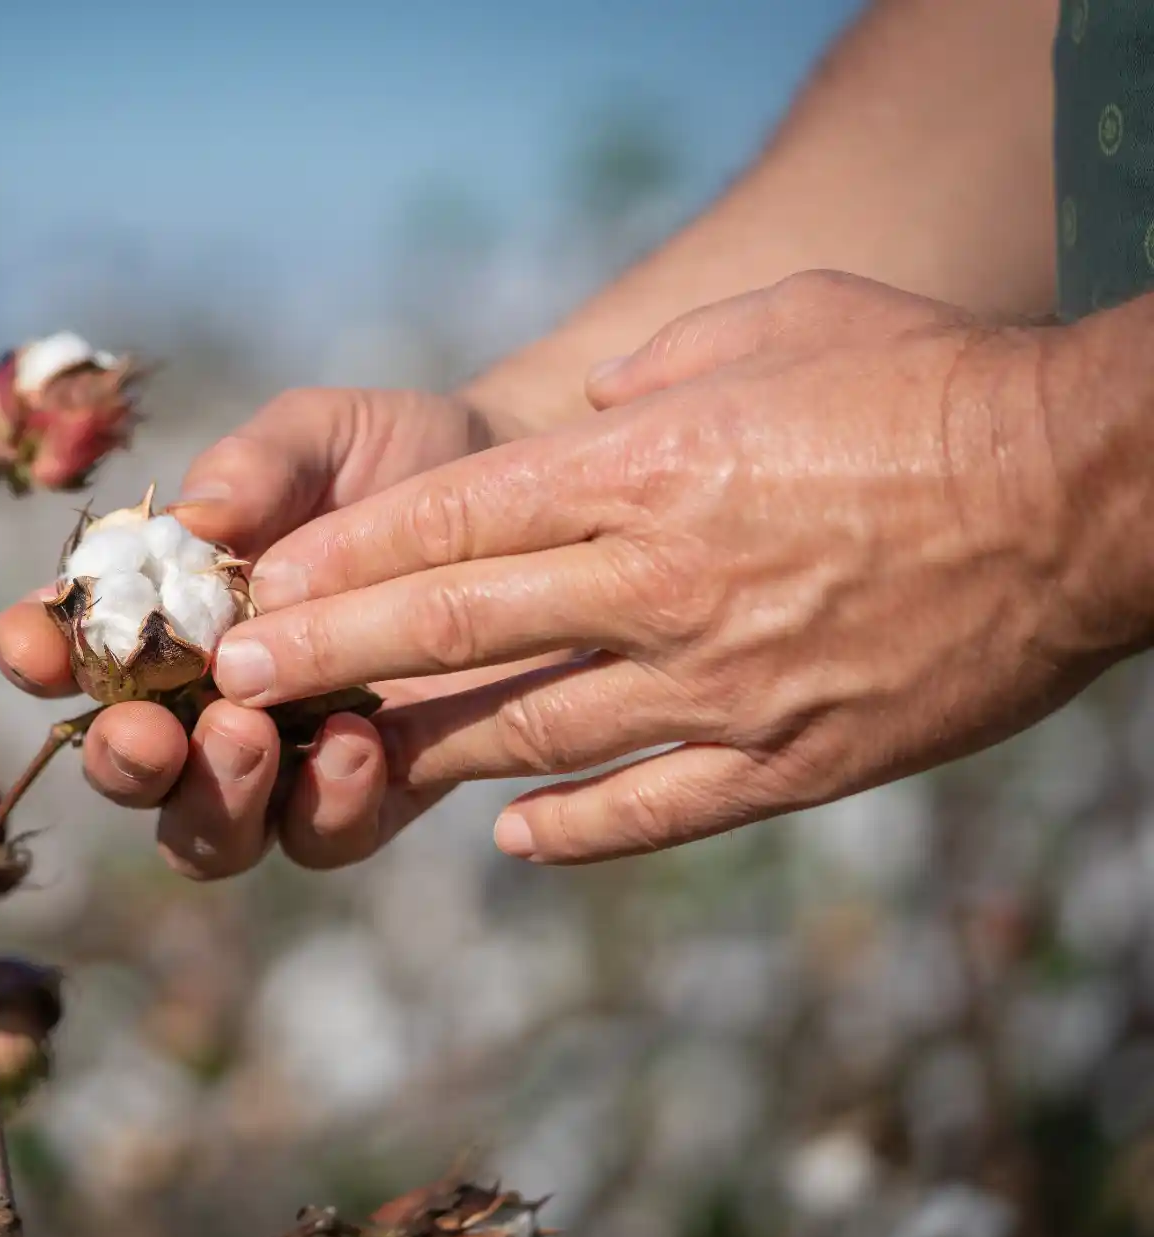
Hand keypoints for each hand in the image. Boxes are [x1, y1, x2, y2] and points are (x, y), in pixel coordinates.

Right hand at [0, 387, 537, 878]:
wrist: (525, 490)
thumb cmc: (393, 456)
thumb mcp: (322, 434)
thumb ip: (258, 466)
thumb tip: (196, 517)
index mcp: (159, 612)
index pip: (69, 650)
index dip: (35, 655)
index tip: (34, 646)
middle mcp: (203, 701)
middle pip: (127, 770)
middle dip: (121, 762)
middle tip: (151, 731)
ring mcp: (283, 761)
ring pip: (208, 833)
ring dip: (213, 800)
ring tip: (250, 736)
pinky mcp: (371, 793)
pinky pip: (324, 838)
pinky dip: (325, 806)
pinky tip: (359, 745)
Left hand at [211, 271, 1121, 864]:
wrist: (1089, 490)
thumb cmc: (935, 382)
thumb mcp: (786, 327)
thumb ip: (664, 374)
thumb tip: (589, 410)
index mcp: (647, 469)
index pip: (450, 520)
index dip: (341, 560)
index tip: (256, 589)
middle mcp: (659, 580)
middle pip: (453, 627)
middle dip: (329, 656)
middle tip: (234, 687)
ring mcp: (720, 681)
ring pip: (530, 730)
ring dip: (420, 751)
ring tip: (337, 766)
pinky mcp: (789, 759)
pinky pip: (652, 807)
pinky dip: (574, 830)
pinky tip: (512, 842)